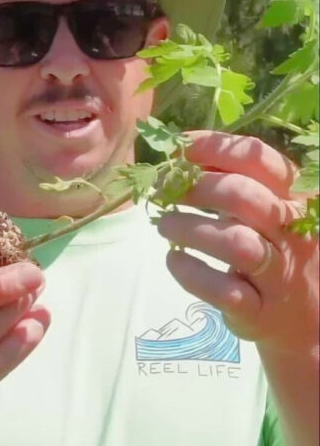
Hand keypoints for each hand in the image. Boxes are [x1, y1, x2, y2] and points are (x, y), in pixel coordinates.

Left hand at [157, 131, 317, 355]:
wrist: (309, 322)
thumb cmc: (277, 253)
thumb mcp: (271, 214)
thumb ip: (238, 184)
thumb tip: (182, 155)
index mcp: (299, 200)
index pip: (260, 160)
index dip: (214, 147)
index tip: (178, 149)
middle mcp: (295, 235)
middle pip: (243, 196)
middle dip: (194, 188)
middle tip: (164, 192)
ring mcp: (280, 275)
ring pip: (234, 242)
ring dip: (188, 228)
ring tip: (165, 225)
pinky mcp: (260, 312)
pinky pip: (222, 289)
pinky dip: (190, 272)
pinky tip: (175, 260)